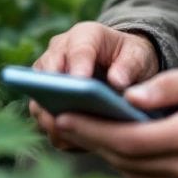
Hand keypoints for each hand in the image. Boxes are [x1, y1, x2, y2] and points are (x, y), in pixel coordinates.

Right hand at [29, 21, 158, 149]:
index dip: (78, 65)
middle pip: (47, 72)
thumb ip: (130, 65)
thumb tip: (117, 82)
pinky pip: (45, 118)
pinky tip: (75, 142)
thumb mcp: (138, 56)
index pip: (78, 49)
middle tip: (66, 113)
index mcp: (84, 36)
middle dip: (55, 93)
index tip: (80, 81)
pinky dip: (57, 131)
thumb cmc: (130, 58)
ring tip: (69, 133)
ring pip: (39, 97)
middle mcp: (58, 53)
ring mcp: (48, 77)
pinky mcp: (46, 100)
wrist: (122, 66)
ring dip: (51, 116)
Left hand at [53, 65, 177, 177]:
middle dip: (92, 139)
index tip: (64, 116)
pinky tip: (117, 148)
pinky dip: (131, 167)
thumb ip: (165, 84)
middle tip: (61, 120)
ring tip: (83, 132)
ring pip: (134, 174)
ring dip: (108, 154)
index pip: (128, 138)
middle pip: (126, 159)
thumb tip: (124, 93)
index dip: (92, 129)